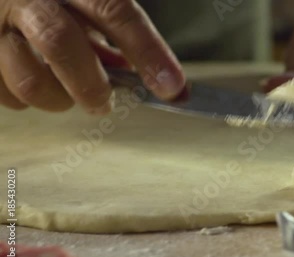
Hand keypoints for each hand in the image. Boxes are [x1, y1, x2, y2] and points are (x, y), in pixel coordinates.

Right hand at [0, 0, 184, 113]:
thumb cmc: (52, 3)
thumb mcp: (84, 4)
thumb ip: (113, 33)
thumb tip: (157, 77)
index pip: (115, 11)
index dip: (147, 51)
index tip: (172, 86)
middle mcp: (28, 0)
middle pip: (60, 43)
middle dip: (91, 85)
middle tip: (105, 104)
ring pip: (28, 80)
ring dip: (58, 99)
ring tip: (66, 91)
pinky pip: (5, 95)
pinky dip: (27, 99)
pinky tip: (36, 81)